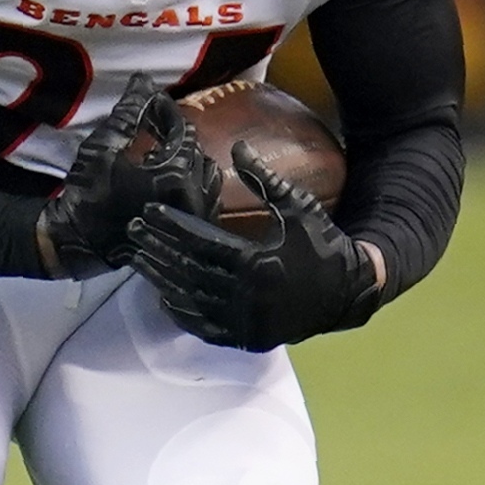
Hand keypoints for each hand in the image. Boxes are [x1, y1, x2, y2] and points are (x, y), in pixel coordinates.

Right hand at [42, 80, 218, 275]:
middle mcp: (196, 194)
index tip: (150, 100)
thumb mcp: (103, 147)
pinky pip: (208, 196)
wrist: (82, 241)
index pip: (182, 129)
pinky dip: (194, 179)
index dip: (166, 110)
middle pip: (196, 149)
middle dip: (175, 132)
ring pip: (207, 171)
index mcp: (176, 173)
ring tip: (161, 148)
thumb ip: (128, 112)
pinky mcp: (194, 228)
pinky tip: (170, 174)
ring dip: (188, 155)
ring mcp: (199, 214)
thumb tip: (143, 78)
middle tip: (152, 121)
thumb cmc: (88, 193)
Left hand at [128, 144, 380, 351]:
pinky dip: (183, 315)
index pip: (200, 242)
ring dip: (162, 280)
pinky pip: (206, 329)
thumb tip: (237, 146)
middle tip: (134, 234)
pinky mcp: (249, 338)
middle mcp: (247, 296)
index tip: (149, 212)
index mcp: (256, 262)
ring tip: (140, 262)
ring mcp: (246, 321)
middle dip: (158, 250)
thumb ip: (264, 179)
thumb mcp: (297, 207)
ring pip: (192, 301)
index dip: (172, 226)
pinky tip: (166, 299)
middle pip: (188, 271)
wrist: (350, 291)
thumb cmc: (323, 244)